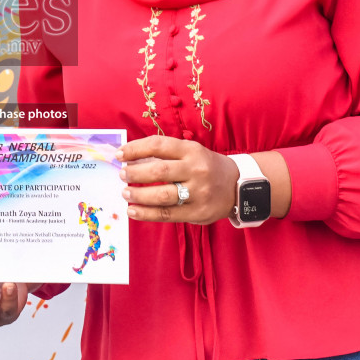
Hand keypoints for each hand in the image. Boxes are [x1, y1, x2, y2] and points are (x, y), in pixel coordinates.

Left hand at [119, 135, 238, 225]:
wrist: (239, 186)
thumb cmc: (207, 167)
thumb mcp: (191, 153)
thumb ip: (165, 155)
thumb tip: (131, 159)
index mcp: (192, 150)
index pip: (159, 145)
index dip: (136, 148)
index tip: (120, 154)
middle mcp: (196, 170)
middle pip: (159, 171)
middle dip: (135, 173)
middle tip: (122, 174)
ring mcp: (198, 193)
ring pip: (162, 195)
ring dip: (138, 194)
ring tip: (125, 193)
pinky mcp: (197, 213)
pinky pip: (167, 214)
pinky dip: (146, 214)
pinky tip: (132, 211)